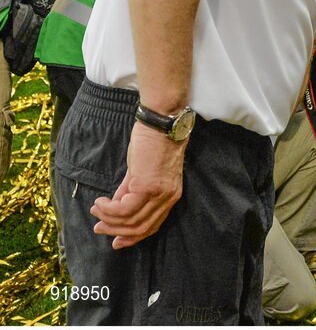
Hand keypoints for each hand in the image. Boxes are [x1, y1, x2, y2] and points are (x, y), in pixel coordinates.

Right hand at [90, 122, 186, 248]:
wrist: (162, 124)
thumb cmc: (152, 144)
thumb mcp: (141, 174)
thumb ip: (130, 192)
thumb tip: (114, 209)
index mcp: (170, 197)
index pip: (152, 226)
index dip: (132, 237)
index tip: (115, 242)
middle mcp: (168, 198)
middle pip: (141, 228)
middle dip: (116, 232)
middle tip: (98, 227)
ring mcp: (159, 194)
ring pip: (130, 221)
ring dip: (108, 219)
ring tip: (96, 210)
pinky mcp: (147, 186)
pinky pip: (124, 209)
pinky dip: (108, 210)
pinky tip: (100, 203)